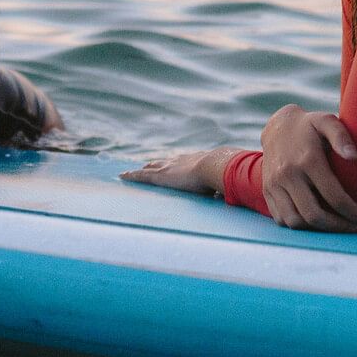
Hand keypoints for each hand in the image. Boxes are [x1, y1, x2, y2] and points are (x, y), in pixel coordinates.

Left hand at [121, 147, 239, 196]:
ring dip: (142, 170)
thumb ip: (225, 188)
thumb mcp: (225, 180)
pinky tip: (122, 176)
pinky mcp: (160, 176)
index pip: (183, 162)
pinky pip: (142, 175)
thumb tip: (234, 196)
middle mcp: (180, 161)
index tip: (172, 165)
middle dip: (156, 164)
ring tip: (134, 171)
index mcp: (196, 161)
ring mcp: (169, 167)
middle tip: (148, 165)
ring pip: (151, 167)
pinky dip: (132, 176)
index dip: (176, 163)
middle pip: (164, 162)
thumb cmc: (224, 173)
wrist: (216, 165)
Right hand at [258, 104, 356, 231]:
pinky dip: (300, 225)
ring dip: (317, 229)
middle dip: (336, 226)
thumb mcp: (327, 121)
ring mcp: (274, 184)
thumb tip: (354, 156)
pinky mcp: (267, 191)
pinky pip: (281, 219)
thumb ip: (341, 136)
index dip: (352, 211)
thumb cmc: (309, 126)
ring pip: (295, 221)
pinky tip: (316, 221)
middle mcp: (288, 174)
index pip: (333, 196)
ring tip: (335, 225)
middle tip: (352, 226)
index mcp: (307, 160)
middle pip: (313, 215)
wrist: (276, 127)